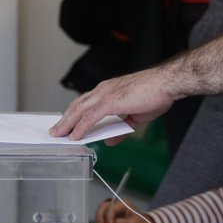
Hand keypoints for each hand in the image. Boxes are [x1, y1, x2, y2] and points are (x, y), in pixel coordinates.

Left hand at [49, 68, 175, 140]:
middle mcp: (103, 90)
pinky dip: (80, 127)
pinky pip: (90, 117)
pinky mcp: (110, 101)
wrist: (166, 83)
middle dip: (65, 120)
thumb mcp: (136, 116)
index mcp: (108, 90)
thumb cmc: (156, 94)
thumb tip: (110, 140)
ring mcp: (105, 95)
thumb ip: (121, 128)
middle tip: (56, 131)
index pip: (85, 103)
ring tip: (58, 135)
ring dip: (67, 124)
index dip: (74, 114)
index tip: (66, 124)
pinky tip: (75, 136)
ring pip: (79, 111)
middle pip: (77, 106)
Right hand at [95, 198, 154, 222]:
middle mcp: (117, 205)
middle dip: (100, 216)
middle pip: (104, 206)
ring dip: (99, 219)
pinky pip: (103, 217)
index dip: (109, 219)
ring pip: (101, 211)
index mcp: (123, 203)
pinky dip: (101, 222)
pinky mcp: (112, 217)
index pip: (111, 208)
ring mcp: (114, 210)